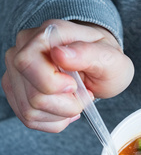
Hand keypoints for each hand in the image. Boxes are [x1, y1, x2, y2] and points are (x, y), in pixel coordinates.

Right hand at [1, 19, 133, 132]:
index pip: (27, 63)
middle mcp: (24, 49)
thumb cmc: (104, 60)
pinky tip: (65, 109)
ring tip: (75, 101)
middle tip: (83, 95)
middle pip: (32, 95)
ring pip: (29, 111)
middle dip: (64, 105)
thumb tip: (59, 54)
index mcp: (46, 34)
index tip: (75, 85)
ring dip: (60, 114)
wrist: (100, 67)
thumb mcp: (110, 58)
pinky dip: (53, 121)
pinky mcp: (17, 91)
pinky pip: (28, 118)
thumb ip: (87, 54)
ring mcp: (17, 72)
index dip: (53, 84)